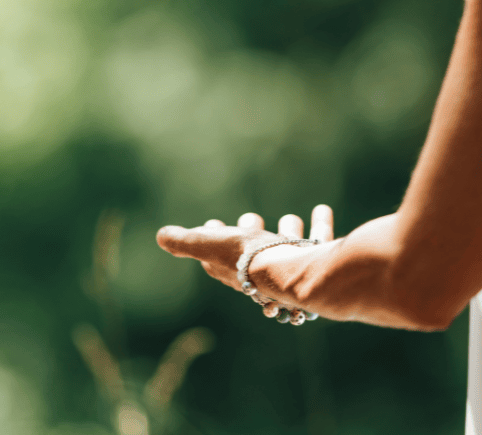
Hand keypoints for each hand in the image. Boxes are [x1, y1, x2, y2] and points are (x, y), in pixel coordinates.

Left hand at [156, 205, 335, 293]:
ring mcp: (290, 267)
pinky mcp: (315, 261)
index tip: (211, 225)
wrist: (292, 273)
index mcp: (234, 271)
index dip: (212, 241)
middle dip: (251, 235)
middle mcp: (263, 273)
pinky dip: (319, 223)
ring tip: (289, 218)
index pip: (218, 258)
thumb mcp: (210, 245)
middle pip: (254, 253)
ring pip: (288, 246)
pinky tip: (322, 208)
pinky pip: (318, 239)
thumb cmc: (246, 260)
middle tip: (250, 218)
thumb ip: (185, 242)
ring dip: (288, 231)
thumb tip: (159, 237)